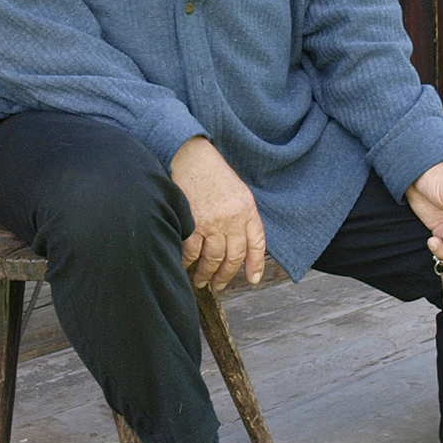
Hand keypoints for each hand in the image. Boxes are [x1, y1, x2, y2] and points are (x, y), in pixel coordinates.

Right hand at [170, 136, 266, 289]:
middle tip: (220, 284)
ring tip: (202, 281)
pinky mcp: (192, 223)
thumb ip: (242, 216)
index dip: (256, 264)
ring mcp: (212, 223)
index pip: (257, 244)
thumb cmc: (213, 172)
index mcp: (247, 210)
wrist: (191, 157)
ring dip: (207, 274)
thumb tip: (239, 241)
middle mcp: (233, 219)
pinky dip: (188, 262)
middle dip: (227, 275)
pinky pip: (192, 251)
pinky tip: (186, 266)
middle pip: (234, 257)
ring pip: (213, 259)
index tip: (252, 279)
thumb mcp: (238, 191)